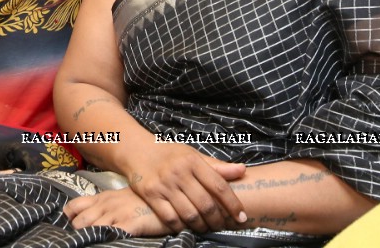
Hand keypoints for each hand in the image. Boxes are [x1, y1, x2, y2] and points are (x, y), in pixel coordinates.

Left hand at [64, 186, 168, 235]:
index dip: (69, 219)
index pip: (73, 207)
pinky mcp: (130, 224)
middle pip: (79, 221)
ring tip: (92, 242)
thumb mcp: (119, 198)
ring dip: (89, 237)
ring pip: (92, 228)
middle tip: (81, 240)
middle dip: (77, 232)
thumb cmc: (142, 201)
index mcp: (101, 198)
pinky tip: (109, 242)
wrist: (168, 197)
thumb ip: (104, 205)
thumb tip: (88, 217)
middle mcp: (106, 205)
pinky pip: (112, 234)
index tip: (72, 227)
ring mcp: (117, 214)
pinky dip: (106, 240)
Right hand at [125, 145, 247, 232]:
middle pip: (205, 203)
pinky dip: (181, 227)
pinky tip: (186, 227)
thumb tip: (243, 170)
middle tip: (222, 226)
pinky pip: (170, 218)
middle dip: (217, 220)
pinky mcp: (150, 194)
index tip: (241, 217)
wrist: (137, 150)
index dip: (233, 204)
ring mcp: (164, 184)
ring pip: (189, 214)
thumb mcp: (193, 155)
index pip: (219, 185)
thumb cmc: (169, 154)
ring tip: (206, 228)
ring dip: (201, 226)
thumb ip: (217, 166)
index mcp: (192, 161)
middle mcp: (179, 172)